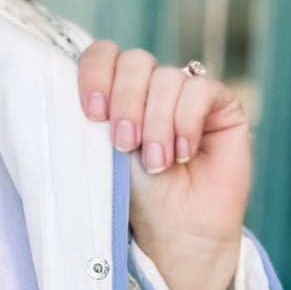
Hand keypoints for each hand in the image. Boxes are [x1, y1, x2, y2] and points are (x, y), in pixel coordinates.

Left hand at [78, 41, 251, 289]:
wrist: (176, 235)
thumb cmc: (136, 200)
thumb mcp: (103, 154)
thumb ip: (94, 117)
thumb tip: (68, 86)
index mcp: (118, 92)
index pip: (104, 54)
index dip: (95, 73)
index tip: (92, 114)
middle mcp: (152, 88)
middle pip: (135, 61)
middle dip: (126, 102)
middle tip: (124, 145)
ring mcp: (188, 94)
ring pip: (167, 77)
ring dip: (157, 122)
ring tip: (157, 164)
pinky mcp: (221, 106)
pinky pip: (201, 89)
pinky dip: (187, 121)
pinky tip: (183, 154)